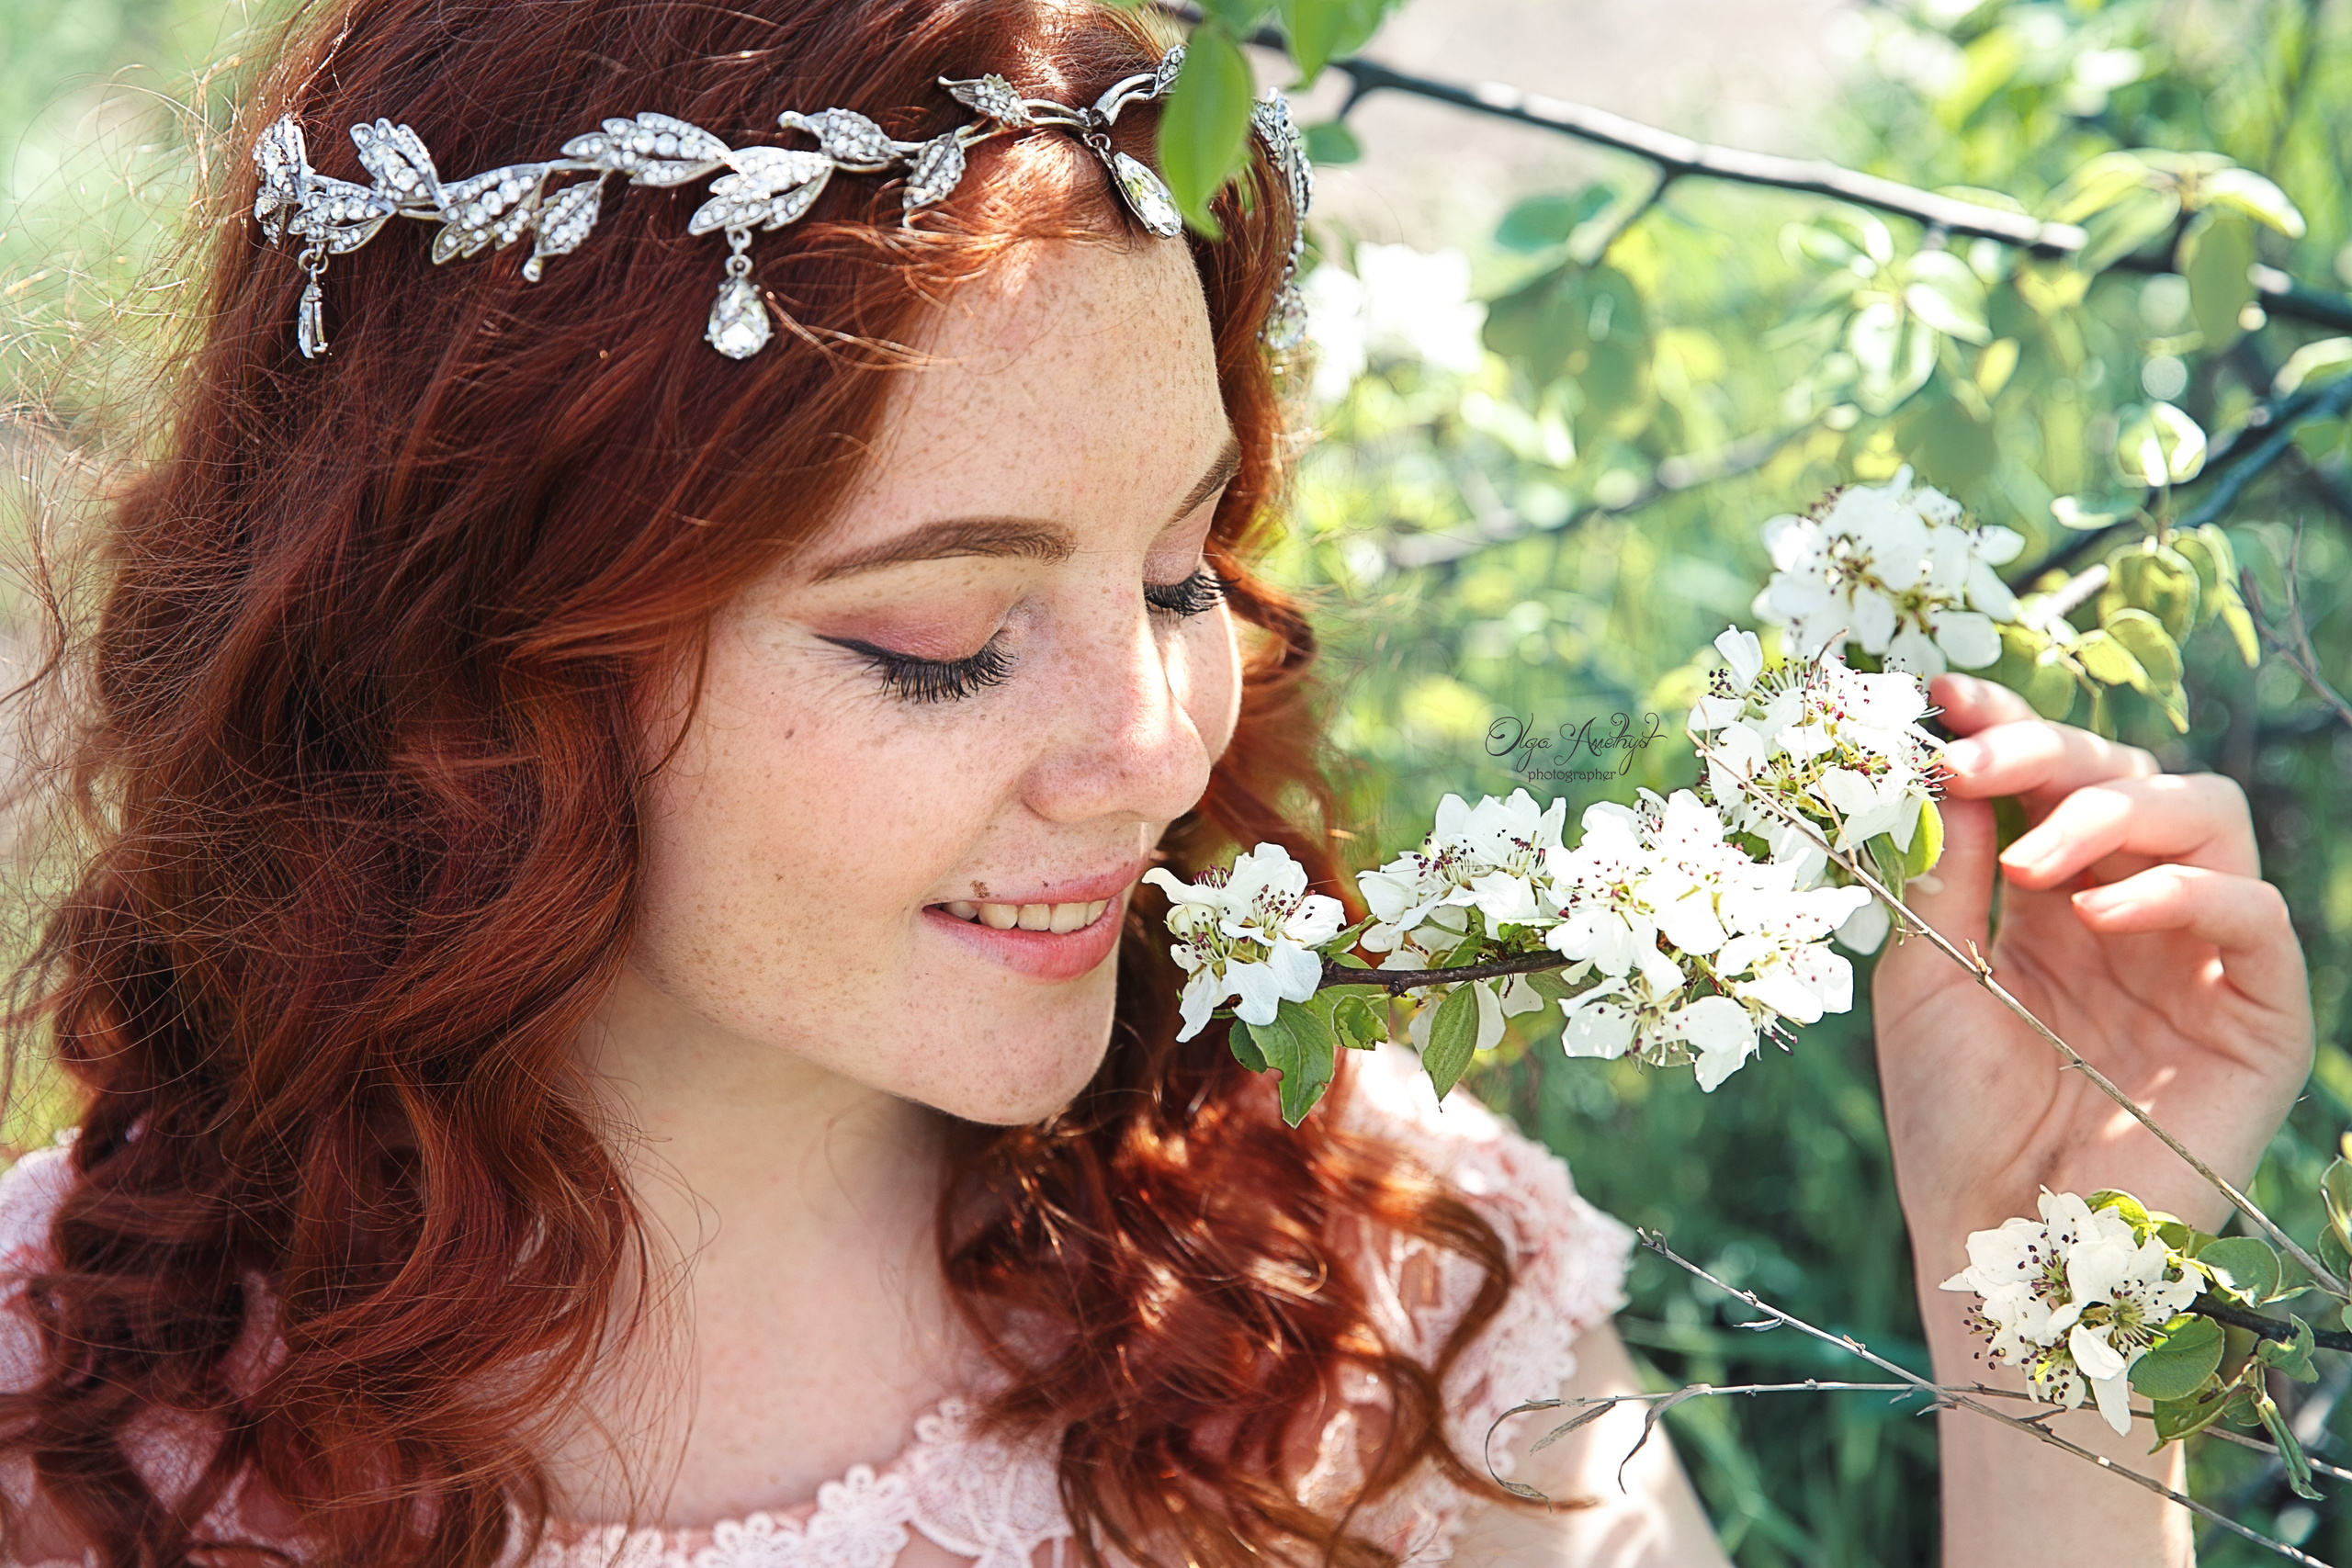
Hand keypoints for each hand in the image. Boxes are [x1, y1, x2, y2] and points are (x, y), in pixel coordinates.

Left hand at [1874, 673, 2312, 1253]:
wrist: (1999, 1237)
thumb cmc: (1952, 1116)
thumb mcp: (1925, 970)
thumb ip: (1944, 866)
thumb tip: (1943, 752)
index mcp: (2048, 896)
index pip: (2052, 775)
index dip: (2009, 722)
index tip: (1944, 695)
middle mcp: (2130, 909)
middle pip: (2131, 772)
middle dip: (2053, 750)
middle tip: (1978, 764)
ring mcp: (2199, 956)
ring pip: (2207, 815)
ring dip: (2115, 810)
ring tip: (2037, 859)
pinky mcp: (2258, 1014)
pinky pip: (2253, 914)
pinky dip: (2181, 890)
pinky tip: (2103, 915)